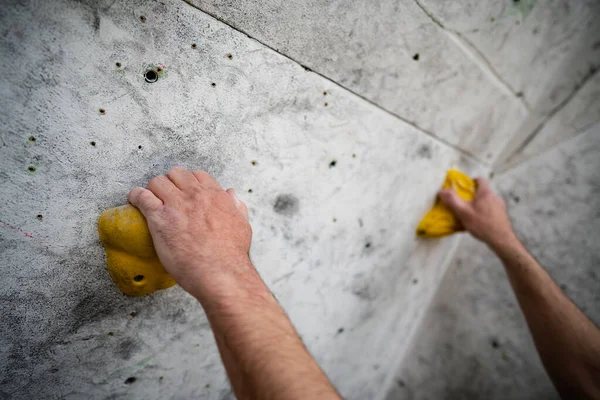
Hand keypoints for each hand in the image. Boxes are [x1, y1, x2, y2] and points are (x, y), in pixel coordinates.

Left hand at [127, 168, 251, 295]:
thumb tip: (231, 194)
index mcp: (215, 195)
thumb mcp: (242, 225)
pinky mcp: (160, 218)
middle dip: (170, 184)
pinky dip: (136, 197)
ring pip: (157, 182)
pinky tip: (135, 201)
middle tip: (167, 198)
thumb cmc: (231, 254)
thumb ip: (237, 207)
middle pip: (176, 174)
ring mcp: (177, 205)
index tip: (184, 193)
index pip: (197, 176)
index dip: (188, 184)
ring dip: (153, 190)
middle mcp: (196, 195)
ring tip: (151, 201)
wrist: (220, 272)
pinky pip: (141, 197)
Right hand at [439, 177, 515, 248]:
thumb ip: (452, 200)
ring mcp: (500, 206)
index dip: (470, 181)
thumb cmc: (482, 224)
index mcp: (486, 193)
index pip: (480, 180)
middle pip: (482, 191)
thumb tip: (442, 191)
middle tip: (463, 203)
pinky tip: (479, 222)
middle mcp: (495, 196)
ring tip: (470, 214)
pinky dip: (484, 212)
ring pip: (486, 201)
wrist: (501, 239)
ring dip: (478, 204)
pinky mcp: (502, 215)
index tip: (462, 189)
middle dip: (472, 195)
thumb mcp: (464, 212)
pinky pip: (491, 209)